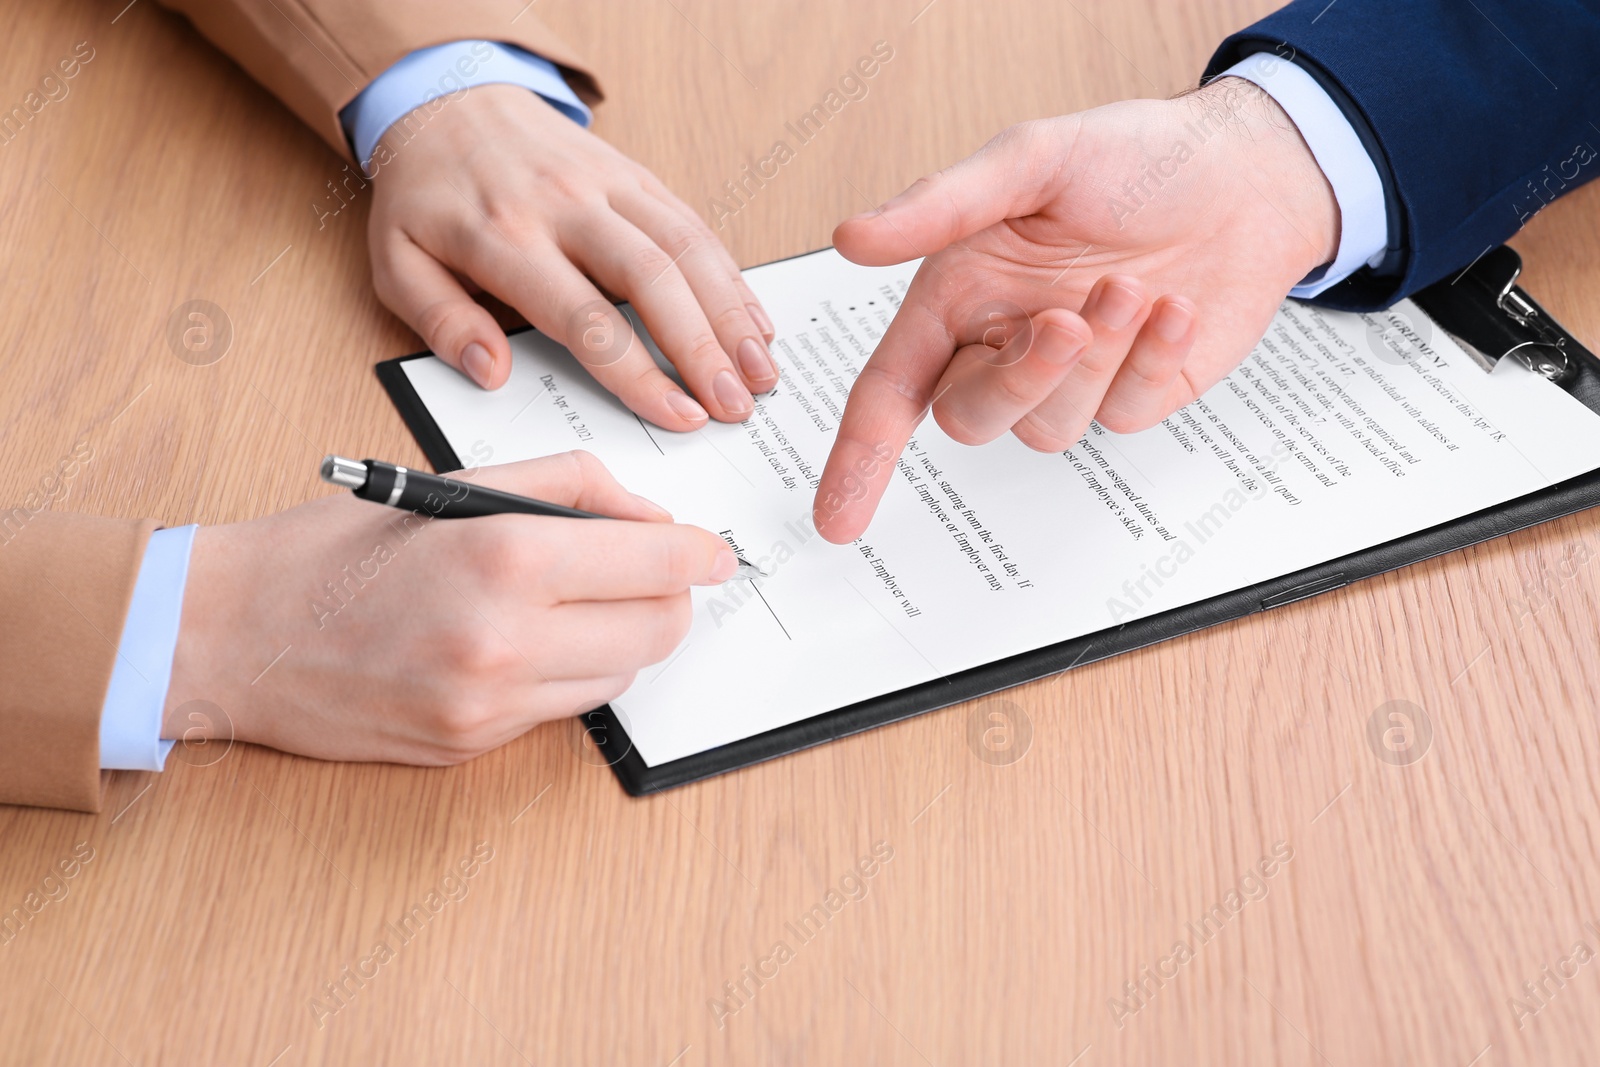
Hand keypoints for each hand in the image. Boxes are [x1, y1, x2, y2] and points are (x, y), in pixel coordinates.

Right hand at [164, 452, 736, 764]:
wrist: (232, 636)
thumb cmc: (333, 549)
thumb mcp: (451, 484)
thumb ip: (566, 487)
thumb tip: (652, 516)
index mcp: (502, 559)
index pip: (655, 563)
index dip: (698, 554)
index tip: (714, 551)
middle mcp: (505, 642)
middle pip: (658, 630)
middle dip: (669, 596)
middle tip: (651, 570)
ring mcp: (490, 707)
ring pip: (620, 676)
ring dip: (623, 637)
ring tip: (580, 602)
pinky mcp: (473, 747)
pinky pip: (564, 709)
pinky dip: (570, 672)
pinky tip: (531, 640)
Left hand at [368, 84, 777, 427]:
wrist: (448, 101)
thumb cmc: (427, 194)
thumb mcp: (396, 262)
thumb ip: (440, 320)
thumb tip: (488, 371)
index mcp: (506, 238)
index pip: (586, 319)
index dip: (640, 374)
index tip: (678, 416)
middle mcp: (566, 206)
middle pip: (652, 280)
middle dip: (703, 348)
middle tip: (736, 404)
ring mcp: (608, 185)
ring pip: (686, 248)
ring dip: (732, 314)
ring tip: (762, 371)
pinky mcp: (635, 175)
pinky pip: (694, 224)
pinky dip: (731, 276)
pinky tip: (755, 322)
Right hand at [812, 78, 1338, 542]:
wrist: (1247, 174)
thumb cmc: (1133, 158)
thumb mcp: (1033, 160)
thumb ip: (941, 204)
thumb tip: (851, 237)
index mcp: (958, 295)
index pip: (888, 391)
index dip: (858, 458)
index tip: (836, 521)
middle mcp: (1003, 343)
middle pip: (970, 418)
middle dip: (1018, 379)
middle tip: (1068, 321)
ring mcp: (1071, 378)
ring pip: (1048, 428)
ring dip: (1095, 361)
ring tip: (1134, 285)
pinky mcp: (1132, 395)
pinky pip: (1121, 415)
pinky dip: (1149, 360)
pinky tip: (1174, 308)